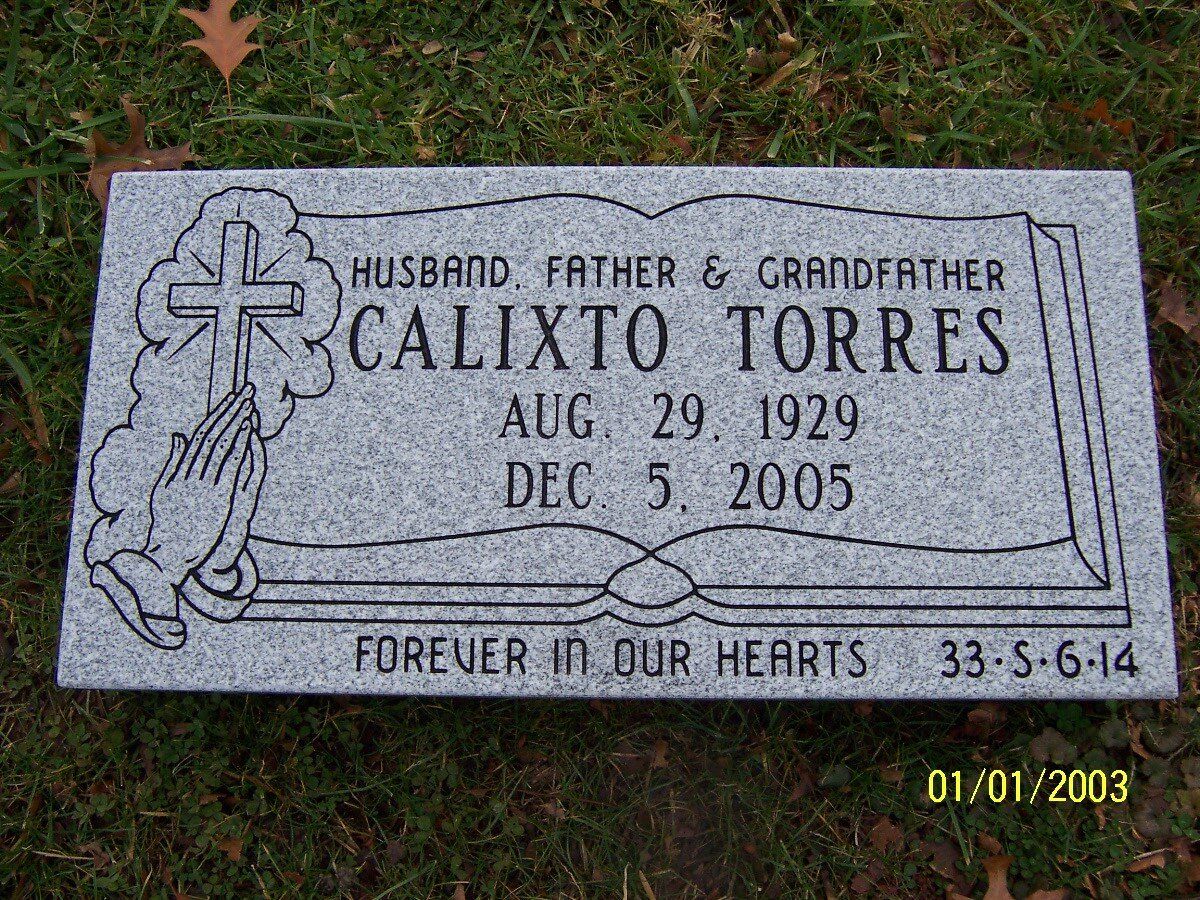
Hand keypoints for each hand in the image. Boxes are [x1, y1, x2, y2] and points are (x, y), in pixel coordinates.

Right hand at [145, 385, 256, 584]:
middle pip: (213, 434)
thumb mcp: (164, 490)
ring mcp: (203, 483)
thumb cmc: (166, 526)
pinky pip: (231, 463)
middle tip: (246, 390)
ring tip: (250, 401)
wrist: (167, 554)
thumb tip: (179, 434)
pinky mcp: (217, 496)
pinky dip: (240, 443)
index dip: (216, 415)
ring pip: (222, 444)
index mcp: (178, 471)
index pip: (200, 435)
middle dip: (230, 409)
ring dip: (237, 420)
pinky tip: (249, 427)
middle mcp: (190, 473)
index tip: (229, 398)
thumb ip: (173, 461)